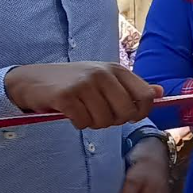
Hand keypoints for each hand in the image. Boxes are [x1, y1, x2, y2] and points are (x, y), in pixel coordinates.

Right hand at [5, 63, 161, 129]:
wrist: (32, 80)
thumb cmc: (74, 81)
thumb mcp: (105, 79)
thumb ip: (132, 87)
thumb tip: (160, 92)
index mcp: (116, 69)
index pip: (145, 96)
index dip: (140, 112)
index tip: (128, 116)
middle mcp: (103, 74)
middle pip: (126, 112)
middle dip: (115, 121)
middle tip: (99, 114)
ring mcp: (85, 84)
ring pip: (105, 121)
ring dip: (94, 123)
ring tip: (83, 111)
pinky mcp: (67, 96)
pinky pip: (84, 122)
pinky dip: (78, 123)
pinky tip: (71, 113)